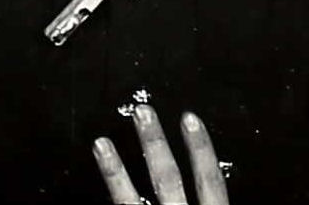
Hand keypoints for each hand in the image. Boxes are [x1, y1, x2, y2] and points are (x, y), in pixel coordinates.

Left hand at [93, 105, 228, 203]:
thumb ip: (211, 202)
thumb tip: (211, 191)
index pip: (210, 183)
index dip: (201, 149)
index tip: (191, 117)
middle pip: (168, 181)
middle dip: (155, 145)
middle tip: (142, 112)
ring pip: (132, 201)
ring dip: (115, 171)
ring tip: (101, 144)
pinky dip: (110, 188)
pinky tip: (97, 165)